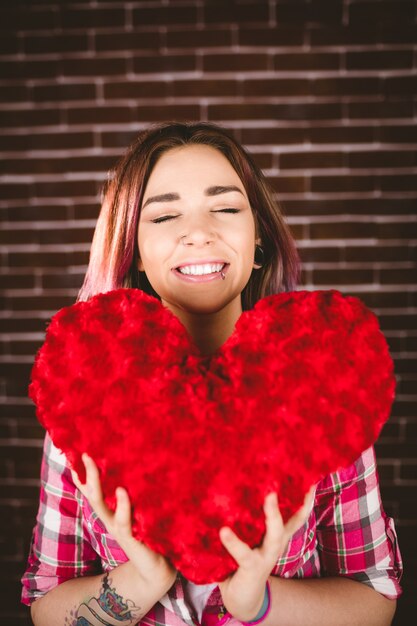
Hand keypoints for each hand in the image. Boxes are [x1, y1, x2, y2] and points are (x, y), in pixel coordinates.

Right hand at [71, 454, 176, 592]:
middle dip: (88, 475)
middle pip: (94, 495)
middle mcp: (111, 519)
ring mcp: (119, 529)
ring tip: (94, 466)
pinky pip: (124, 520)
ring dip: (98, 486)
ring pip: (103, 506)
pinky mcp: (131, 538)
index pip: (93, 492)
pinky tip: (121, 491)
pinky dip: (122, 505)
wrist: (158, 567)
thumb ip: (137, 494)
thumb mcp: (140, 511)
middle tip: (85, 454)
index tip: (76, 454)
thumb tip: (139, 467)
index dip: (83, 475)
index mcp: (111, 512)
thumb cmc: (150, 534)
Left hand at [218, 489, 313, 621]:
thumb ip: (248, 517)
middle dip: (297, 502)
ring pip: (274, 534)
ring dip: (273, 515)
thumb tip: (232, 485)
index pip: (296, 515)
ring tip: (270, 496)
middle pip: (290, 520)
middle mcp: (276, 543)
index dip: (306, 500)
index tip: (312, 481)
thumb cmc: (244, 559)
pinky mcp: (252, 567)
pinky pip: (244, 554)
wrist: (242, 598)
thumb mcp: (252, 537)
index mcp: (277, 535)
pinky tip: (223, 531)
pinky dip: (233, 542)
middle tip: (293, 479)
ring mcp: (266, 556)